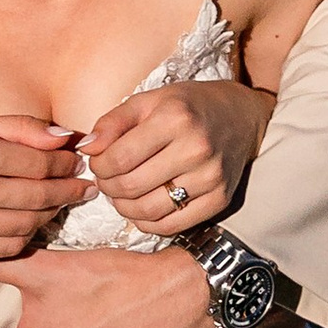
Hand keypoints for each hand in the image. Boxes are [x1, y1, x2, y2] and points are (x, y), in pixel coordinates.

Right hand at [0, 113, 87, 263]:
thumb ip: (22, 128)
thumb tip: (66, 137)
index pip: (39, 162)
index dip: (65, 162)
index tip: (78, 160)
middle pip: (39, 196)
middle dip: (68, 190)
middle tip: (84, 185)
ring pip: (29, 224)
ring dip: (51, 212)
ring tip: (60, 201)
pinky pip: (10, 246)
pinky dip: (28, 234)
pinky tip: (33, 219)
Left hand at [77, 79, 273, 236]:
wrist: (241, 116)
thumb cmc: (188, 106)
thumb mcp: (149, 101)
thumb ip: (113, 122)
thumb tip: (86, 149)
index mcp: (175, 118)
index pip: (119, 158)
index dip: (99, 166)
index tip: (97, 162)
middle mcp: (196, 148)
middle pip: (131, 187)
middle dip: (108, 187)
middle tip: (107, 180)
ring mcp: (210, 177)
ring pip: (148, 211)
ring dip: (124, 208)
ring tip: (121, 194)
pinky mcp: (219, 200)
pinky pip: (171, 225)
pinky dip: (147, 223)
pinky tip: (142, 207)